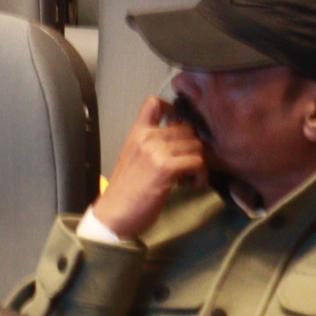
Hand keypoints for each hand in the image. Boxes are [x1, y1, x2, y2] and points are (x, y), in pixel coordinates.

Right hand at [91, 96, 208, 240]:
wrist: (115, 213)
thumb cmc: (126, 190)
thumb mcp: (134, 158)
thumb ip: (152, 145)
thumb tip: (180, 143)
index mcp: (136, 132)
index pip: (154, 102)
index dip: (175, 110)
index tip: (180, 131)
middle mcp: (146, 136)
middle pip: (187, 129)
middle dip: (194, 148)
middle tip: (187, 167)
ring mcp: (156, 150)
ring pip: (196, 146)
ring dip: (200, 164)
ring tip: (188, 179)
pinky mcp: (166, 168)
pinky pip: (197, 162)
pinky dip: (200, 175)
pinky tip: (190, 185)